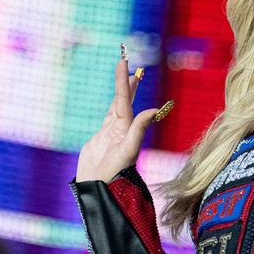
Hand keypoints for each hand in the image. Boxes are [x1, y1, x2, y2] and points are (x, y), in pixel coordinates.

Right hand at [74, 47, 165, 182]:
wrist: (99, 190)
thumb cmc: (115, 174)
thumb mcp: (128, 151)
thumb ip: (139, 130)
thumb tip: (155, 111)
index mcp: (126, 129)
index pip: (124, 101)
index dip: (124, 83)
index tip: (125, 64)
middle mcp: (119, 129)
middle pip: (123, 101)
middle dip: (126, 83)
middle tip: (128, 63)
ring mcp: (108, 135)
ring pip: (115, 108)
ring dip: (120, 94)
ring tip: (126, 77)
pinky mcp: (98, 142)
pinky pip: (106, 121)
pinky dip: (110, 110)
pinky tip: (114, 106)